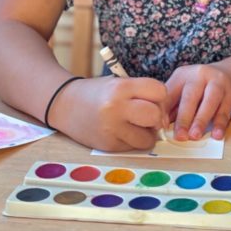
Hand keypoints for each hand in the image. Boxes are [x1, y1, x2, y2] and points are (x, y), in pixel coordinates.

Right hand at [50, 76, 168, 151]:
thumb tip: (165, 119)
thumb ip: (143, 95)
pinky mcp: (107, 145)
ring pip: (148, 138)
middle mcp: (115, 107)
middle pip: (155, 115)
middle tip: (149, 117)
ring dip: (147, 134)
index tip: (154, 100)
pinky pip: (133, 147)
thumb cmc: (99, 93)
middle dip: (157, 117)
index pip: (159, 91)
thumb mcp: (120, 83)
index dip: (161, 97)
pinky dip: (133, 142)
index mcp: (121, 87)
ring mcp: (111, 128)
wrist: (64, 105)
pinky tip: (122, 133)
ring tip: (136, 126)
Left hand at [166, 63, 230, 140]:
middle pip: (190, 96)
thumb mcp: (184, 89)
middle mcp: (200, 75)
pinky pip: (225, 109)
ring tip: (195, 136)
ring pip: (210, 101)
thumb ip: (173, 107)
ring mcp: (218, 82)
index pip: (169, 93)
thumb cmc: (201, 87)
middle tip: (180, 136)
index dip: (164, 110)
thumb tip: (161, 127)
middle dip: (184, 118)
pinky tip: (217, 134)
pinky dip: (220, 123)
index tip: (159, 127)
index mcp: (182, 75)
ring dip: (201, 120)